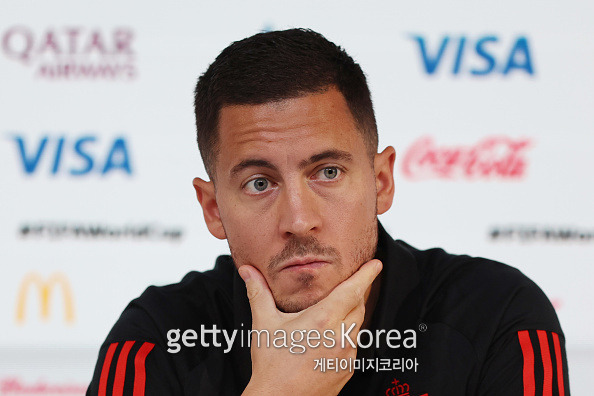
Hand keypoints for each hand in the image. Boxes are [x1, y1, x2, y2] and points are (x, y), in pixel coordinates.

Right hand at [239, 259, 381, 395]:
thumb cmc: (271, 365)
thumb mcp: (264, 324)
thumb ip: (258, 293)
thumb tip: (247, 272)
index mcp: (323, 320)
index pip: (353, 291)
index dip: (366, 275)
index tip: (376, 264)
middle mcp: (339, 337)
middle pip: (359, 305)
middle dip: (359, 291)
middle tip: (358, 279)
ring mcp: (346, 355)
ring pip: (358, 325)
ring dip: (353, 313)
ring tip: (341, 306)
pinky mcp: (347, 369)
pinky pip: (354, 344)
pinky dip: (348, 334)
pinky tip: (333, 334)